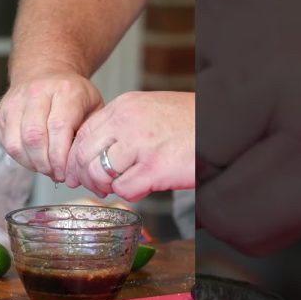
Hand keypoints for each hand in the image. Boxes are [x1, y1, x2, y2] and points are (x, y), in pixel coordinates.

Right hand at [0, 71, 102, 181]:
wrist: (46, 72)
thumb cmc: (73, 95)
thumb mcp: (93, 108)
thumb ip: (89, 135)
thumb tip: (78, 169)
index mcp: (65, 90)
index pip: (58, 127)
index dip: (61, 156)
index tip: (66, 172)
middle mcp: (37, 92)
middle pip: (35, 137)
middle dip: (46, 163)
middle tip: (56, 174)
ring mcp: (15, 101)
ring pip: (17, 143)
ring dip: (32, 164)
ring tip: (46, 168)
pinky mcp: (1, 112)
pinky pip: (7, 143)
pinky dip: (21, 158)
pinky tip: (34, 160)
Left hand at [65, 91, 194, 200]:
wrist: (224, 124)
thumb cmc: (190, 122)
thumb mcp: (150, 110)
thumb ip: (122, 125)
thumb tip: (96, 151)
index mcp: (124, 106)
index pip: (83, 133)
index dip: (76, 157)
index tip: (77, 171)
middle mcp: (127, 122)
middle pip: (84, 154)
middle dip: (84, 176)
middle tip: (95, 186)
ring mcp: (140, 144)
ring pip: (99, 173)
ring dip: (105, 187)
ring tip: (118, 187)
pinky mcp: (154, 168)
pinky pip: (124, 189)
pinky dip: (129, 194)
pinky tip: (142, 187)